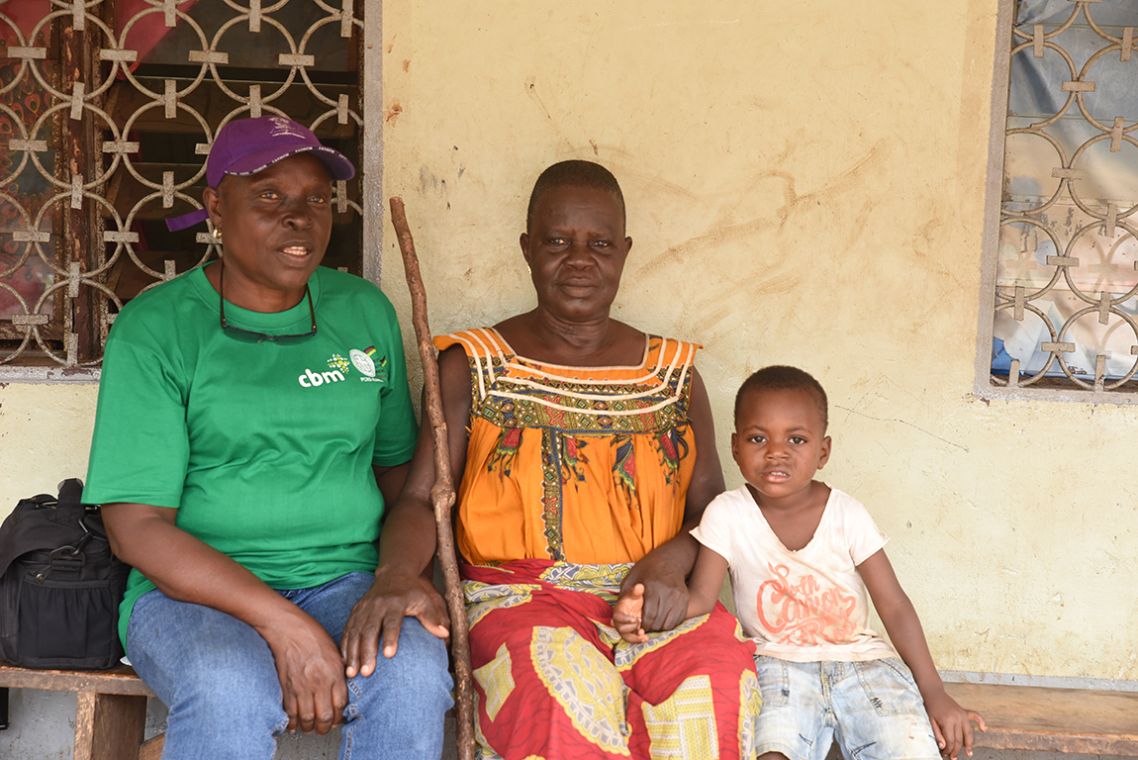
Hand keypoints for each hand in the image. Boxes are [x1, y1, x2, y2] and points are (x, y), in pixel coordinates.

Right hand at [261, 611, 347, 734]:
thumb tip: (342, 686)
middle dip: (325, 727)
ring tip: (312, 728)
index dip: (339, 716)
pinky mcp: (287, 686)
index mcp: (334, 672)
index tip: (337, 719)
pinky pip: (290, 711)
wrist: (288, 628)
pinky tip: (295, 725)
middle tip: (325, 728)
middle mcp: (319, 682)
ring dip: (310, 727)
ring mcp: (302, 686)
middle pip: (324, 715)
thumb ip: (340, 670)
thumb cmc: (312, 635)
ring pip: (307, 717)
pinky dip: (292, 722)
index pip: (340, 704)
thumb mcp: (335, 650)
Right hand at [340, 570, 448, 677]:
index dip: (391, 638)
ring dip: (353, 653)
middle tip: (366, 673)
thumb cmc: (414, 592)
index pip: (392, 621)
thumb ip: (434, 617)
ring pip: (355, 631)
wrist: (395, 574)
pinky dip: (345, 647)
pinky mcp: (355, 611)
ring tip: (352, 673)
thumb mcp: (427, 599)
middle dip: (367, 651)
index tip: (389, 656)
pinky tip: (344, 662)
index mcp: (396, 602)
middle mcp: (377, 604)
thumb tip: (444, 634)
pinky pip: (347, 630)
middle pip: (370, 629)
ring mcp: (364, 608)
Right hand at [612, 583, 647, 642]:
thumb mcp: (635, 594)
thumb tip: (639, 586)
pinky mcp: (632, 633)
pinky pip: (633, 639)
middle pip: (622, 630)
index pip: (618, 618)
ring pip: (627, 637)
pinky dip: (639, 640)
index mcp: (618, 612)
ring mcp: (626, 629)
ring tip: (644, 637)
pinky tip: (646, 638)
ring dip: (635, 639)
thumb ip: (636, 591)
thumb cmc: (633, 599)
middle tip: (640, 623)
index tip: (636, 620)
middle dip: (631, 628)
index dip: (626, 620)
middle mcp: (620, 623)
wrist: (636, 605)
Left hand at [621, 558, 688, 630]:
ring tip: (653, 623)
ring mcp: (678, 597)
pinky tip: (662, 619)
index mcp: (653, 587)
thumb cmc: (648, 569)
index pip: (650, 615)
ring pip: (669, 622)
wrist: (670, 560)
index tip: (638, 625)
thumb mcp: (633, 576)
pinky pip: (678, 619)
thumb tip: (619, 611)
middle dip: (651, 627)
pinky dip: (670, 623)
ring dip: (660, 627)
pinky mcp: (685, 599)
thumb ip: (626, 593)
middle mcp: (668, 593)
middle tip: (645, 627)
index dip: (643, 624)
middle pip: (659, 621)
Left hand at [924, 689, 985, 759]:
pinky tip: (984, 729)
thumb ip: (937, 734)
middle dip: (956, 750)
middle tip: (953, 757)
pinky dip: (981, 722)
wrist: (934, 693)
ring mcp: (963, 714)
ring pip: (969, 733)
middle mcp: (957, 718)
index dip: (948, 749)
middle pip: (960, 739)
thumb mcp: (930, 721)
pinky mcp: (965, 711)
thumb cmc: (931, 707)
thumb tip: (943, 747)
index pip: (950, 740)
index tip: (945, 754)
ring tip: (968, 753)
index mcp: (948, 721)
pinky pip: (976, 716)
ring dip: (969, 744)